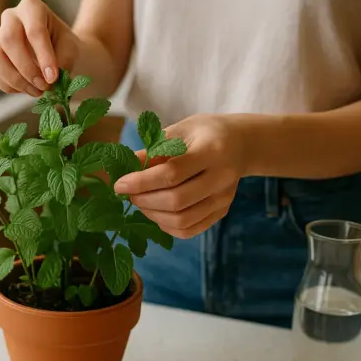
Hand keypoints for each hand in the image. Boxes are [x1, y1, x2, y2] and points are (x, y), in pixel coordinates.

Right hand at [0, 0, 78, 96]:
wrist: (55, 51)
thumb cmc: (63, 45)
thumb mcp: (70, 49)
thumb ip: (62, 61)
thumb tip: (49, 80)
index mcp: (32, 8)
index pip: (34, 30)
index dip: (43, 56)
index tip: (53, 78)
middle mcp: (9, 18)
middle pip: (9, 40)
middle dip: (27, 68)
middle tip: (44, 86)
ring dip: (16, 80)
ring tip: (37, 91)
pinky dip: (10, 86)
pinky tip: (28, 89)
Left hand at [114, 115, 247, 238]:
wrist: (240, 143)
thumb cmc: (203, 132)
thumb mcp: (178, 130)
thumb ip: (153, 150)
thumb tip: (125, 169)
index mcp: (212, 150)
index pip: (172, 173)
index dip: (141, 181)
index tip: (119, 184)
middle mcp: (222, 178)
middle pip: (177, 201)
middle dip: (144, 200)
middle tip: (128, 194)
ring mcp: (223, 199)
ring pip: (183, 220)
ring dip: (153, 215)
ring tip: (140, 202)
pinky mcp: (221, 212)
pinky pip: (190, 230)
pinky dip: (167, 225)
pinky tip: (156, 212)